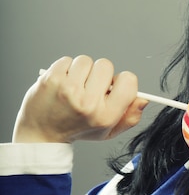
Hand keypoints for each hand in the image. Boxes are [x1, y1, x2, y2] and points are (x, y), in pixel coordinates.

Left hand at [12, 56, 147, 142]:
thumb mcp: (108, 131)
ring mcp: (69, 89)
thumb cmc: (76, 130)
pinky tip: (62, 83)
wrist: (41, 134)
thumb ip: (130, 117)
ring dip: (82, 71)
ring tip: (74, 87)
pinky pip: (68, 60)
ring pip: (86, 60)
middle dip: (99, 75)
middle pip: (107, 65)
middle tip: (89, 88)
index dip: (122, 81)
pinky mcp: (52, 79)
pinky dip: (66, 69)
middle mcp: (88, 102)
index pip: (129, 80)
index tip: (112, 87)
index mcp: (106, 115)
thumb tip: (143, 99)